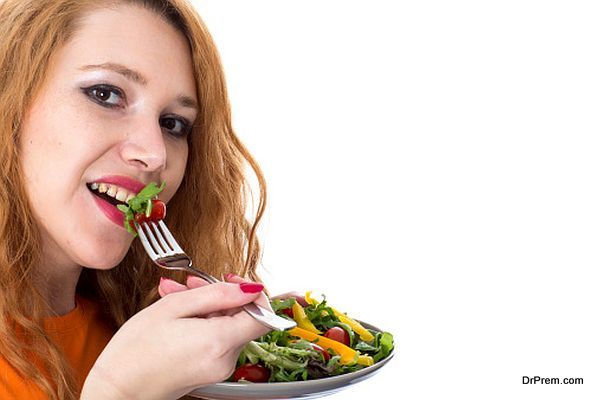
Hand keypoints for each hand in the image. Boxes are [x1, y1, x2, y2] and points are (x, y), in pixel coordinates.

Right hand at [81, 279, 270, 399]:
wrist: (116, 390)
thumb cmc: (135, 351)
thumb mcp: (173, 307)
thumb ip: (217, 294)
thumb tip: (250, 288)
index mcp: (219, 342)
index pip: (264, 315)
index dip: (252, 292)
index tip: (231, 280)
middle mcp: (226, 359)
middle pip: (242, 317)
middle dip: (220, 295)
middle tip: (190, 283)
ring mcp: (220, 368)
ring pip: (227, 325)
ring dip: (206, 307)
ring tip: (175, 296)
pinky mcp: (211, 371)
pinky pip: (216, 339)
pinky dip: (202, 322)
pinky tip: (177, 316)